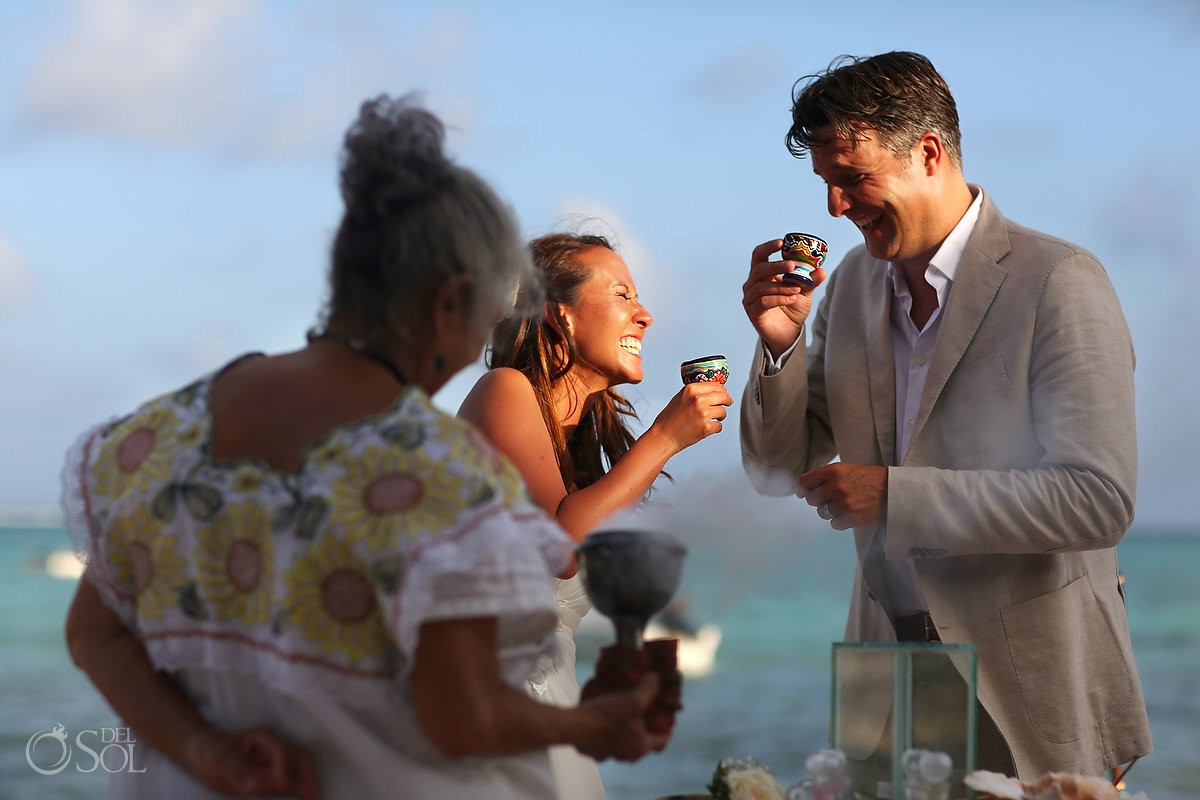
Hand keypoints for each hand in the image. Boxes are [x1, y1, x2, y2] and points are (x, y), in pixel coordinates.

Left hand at [184, 727, 318, 799]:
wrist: (202, 753)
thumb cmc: (209, 749)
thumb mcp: (217, 757)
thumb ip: (236, 769)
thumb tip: (254, 785)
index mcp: (263, 737)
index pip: (280, 751)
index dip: (283, 769)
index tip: (281, 786)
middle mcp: (274, 747)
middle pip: (299, 758)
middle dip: (308, 776)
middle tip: (314, 796)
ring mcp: (276, 761)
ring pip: (299, 770)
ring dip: (308, 784)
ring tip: (314, 799)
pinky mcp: (273, 774)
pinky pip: (291, 781)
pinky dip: (299, 790)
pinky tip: (305, 799)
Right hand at [577, 672, 669, 761]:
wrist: (573, 726)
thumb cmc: (607, 716)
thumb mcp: (633, 700)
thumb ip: (649, 689)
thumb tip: (656, 678)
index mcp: (640, 747)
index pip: (661, 740)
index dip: (665, 728)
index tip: (664, 716)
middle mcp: (626, 756)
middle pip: (641, 742)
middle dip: (642, 729)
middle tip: (641, 712)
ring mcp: (608, 755)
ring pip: (622, 743)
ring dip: (622, 731)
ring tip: (619, 713)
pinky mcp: (592, 752)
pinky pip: (604, 741)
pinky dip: (605, 732)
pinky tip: (600, 719)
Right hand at [649, 381, 732, 451]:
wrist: (663, 436)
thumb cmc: (669, 419)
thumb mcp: (680, 398)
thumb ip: (695, 393)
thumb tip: (713, 391)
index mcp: (691, 389)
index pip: (715, 385)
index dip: (723, 390)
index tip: (725, 394)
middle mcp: (697, 399)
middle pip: (723, 396)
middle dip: (727, 401)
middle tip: (727, 403)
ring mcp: (702, 413)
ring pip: (723, 412)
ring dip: (720, 416)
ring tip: (711, 419)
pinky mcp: (706, 427)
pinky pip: (719, 426)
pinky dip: (715, 428)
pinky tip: (706, 428)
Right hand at [741, 238, 826, 358]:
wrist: (789, 332)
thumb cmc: (793, 308)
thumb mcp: (805, 291)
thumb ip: (811, 280)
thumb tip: (821, 269)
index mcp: (763, 274)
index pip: (759, 255)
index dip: (768, 247)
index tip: (781, 242)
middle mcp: (753, 283)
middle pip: (759, 268)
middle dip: (776, 265)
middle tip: (792, 265)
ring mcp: (750, 298)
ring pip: (762, 286)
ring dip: (781, 286)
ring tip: (798, 289)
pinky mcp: (753, 311)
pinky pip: (764, 301)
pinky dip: (779, 298)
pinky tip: (792, 298)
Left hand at [796, 462, 886, 530]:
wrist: (894, 491)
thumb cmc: (870, 479)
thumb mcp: (847, 469)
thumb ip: (827, 476)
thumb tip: (804, 487)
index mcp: (833, 471)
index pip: (804, 482)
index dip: (801, 490)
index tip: (803, 493)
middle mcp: (836, 486)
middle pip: (811, 500)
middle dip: (819, 501)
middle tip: (832, 499)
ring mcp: (843, 503)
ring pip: (822, 513)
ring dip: (830, 512)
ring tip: (845, 506)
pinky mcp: (851, 518)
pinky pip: (834, 524)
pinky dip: (840, 522)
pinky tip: (851, 514)